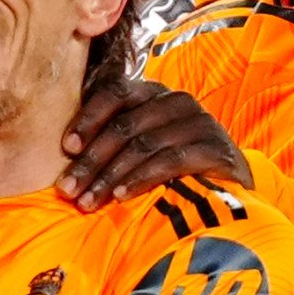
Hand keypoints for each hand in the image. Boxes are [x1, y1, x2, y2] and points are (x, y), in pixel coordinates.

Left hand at [56, 77, 248, 208]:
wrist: (227, 183)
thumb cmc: (170, 163)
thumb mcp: (139, 143)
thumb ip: (110, 138)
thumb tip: (65, 154)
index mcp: (152, 93)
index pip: (115, 93)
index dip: (88, 118)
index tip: (66, 148)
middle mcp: (176, 101)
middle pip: (125, 125)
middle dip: (91, 160)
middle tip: (68, 188)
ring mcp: (199, 123)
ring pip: (143, 145)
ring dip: (110, 176)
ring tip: (88, 201)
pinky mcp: (215, 148)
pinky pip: (170, 161)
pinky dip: (141, 179)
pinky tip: (120, 196)